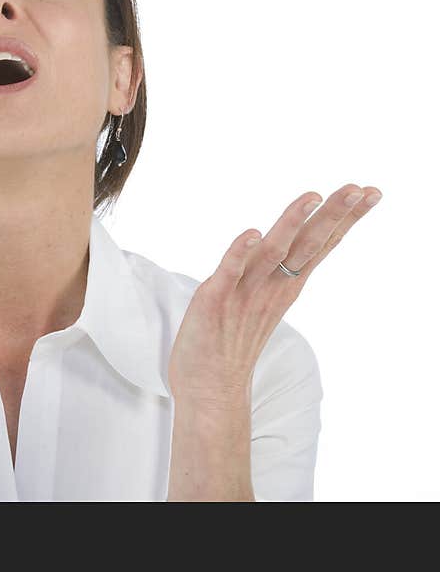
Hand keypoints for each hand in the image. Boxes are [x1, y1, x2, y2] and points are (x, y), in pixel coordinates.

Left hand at [167, 183, 381, 407]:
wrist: (210, 390)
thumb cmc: (232, 342)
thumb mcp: (262, 300)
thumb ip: (273, 271)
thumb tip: (279, 239)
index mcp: (284, 285)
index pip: (319, 245)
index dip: (343, 218)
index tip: (369, 192)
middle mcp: (271, 287)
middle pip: (308, 244)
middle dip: (335, 215)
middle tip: (363, 189)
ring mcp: (244, 293)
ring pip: (273, 251)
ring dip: (292, 222)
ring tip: (313, 196)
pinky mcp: (214, 300)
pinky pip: (228, 272)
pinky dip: (239, 252)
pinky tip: (253, 233)